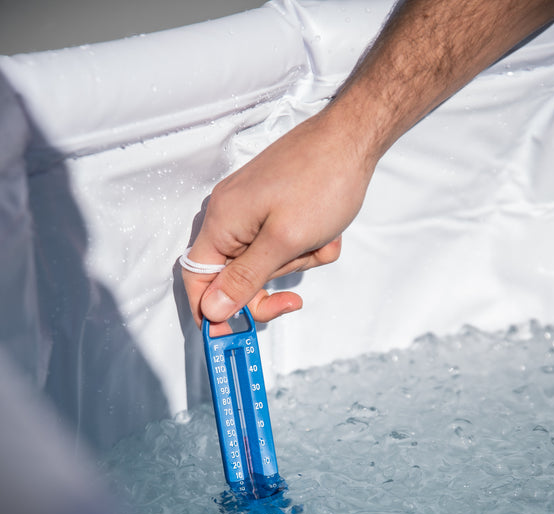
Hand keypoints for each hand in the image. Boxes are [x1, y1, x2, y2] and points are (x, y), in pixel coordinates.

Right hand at [182, 106, 372, 327]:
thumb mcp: (284, 241)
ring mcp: (251, 210)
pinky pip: (282, 244)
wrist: (353, 137)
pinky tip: (325, 232)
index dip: (211, 311)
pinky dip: (306, 246)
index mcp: (222, 222)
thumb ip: (245, 279)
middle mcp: (229, 215)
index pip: (198, 279)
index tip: (237, 333)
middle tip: (296, 287)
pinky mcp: (272, 207)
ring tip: (319, 240)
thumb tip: (212, 310)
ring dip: (297, 261)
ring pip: (264, 262)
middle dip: (272, 281)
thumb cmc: (322, 182)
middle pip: (234, 276)